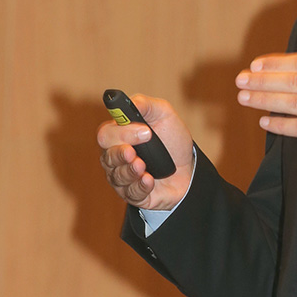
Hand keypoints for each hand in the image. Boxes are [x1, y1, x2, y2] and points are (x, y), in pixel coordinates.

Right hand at [97, 94, 193, 208]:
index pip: (106, 134)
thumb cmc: (172, 140)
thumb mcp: (164, 115)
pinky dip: (140, 186)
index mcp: (118, 136)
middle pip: (107, 157)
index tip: (144, 131)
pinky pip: (130, 193)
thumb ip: (145, 104)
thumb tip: (130, 102)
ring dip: (130, 171)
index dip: (121, 133)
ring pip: (117, 176)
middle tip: (135, 153)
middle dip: (121, 154)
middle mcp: (116, 157)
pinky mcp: (134, 194)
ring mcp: (123, 177)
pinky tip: (149, 181)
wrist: (190, 168)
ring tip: (144, 167)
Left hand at [236, 54, 296, 158]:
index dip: (278, 62)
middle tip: (242, 79)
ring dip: (267, 100)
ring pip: (296, 103)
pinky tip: (266, 122)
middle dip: (265, 80)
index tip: (257, 65)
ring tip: (245, 98)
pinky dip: (283, 125)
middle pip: (296, 80)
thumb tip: (293, 71)